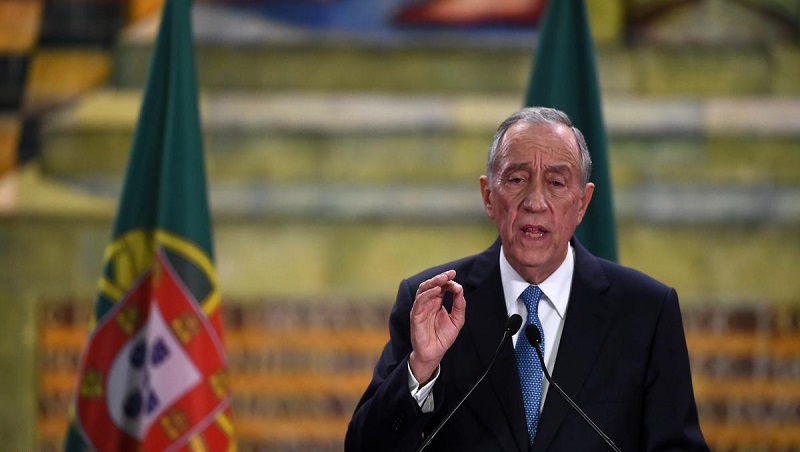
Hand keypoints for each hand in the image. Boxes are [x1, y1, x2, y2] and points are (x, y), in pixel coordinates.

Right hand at [408, 270, 466, 384]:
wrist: (434, 353)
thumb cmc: (443, 337)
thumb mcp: (457, 320)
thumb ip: (459, 305)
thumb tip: (459, 289)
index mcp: (437, 302)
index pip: (441, 287)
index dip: (447, 280)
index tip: (455, 276)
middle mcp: (427, 303)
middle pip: (431, 285)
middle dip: (440, 277)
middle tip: (450, 274)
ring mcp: (420, 308)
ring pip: (423, 290)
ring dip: (433, 283)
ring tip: (443, 279)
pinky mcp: (415, 315)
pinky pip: (419, 302)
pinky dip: (427, 294)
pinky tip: (436, 290)